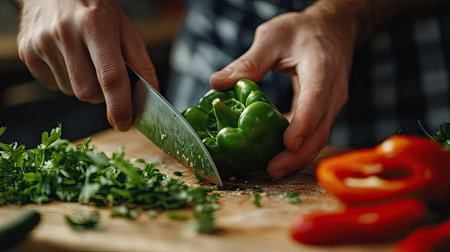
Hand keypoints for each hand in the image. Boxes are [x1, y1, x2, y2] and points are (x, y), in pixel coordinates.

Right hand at [17, 0, 157, 130]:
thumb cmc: (96, 10)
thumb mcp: (126, 28)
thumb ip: (141, 63)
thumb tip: (152, 95)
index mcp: (96, 26)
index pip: (110, 77)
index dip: (120, 105)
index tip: (125, 123)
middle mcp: (66, 34)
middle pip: (88, 92)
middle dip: (102, 94)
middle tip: (104, 72)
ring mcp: (42, 44)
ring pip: (71, 92)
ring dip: (84, 86)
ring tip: (84, 58)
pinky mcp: (28, 53)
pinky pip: (54, 86)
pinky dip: (67, 80)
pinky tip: (68, 58)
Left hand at [210, 7, 356, 178]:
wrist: (333, 30)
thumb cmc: (303, 31)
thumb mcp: (273, 37)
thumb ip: (248, 61)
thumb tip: (217, 82)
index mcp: (321, 68)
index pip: (316, 100)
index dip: (303, 124)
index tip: (287, 143)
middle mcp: (333, 92)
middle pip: (320, 130)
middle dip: (297, 154)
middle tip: (271, 170)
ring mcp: (332, 105)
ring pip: (319, 138)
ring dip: (297, 158)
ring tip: (271, 170)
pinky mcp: (325, 112)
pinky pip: (314, 134)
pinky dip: (298, 149)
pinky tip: (277, 156)